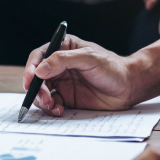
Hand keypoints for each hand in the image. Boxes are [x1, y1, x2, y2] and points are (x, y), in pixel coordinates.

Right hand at [22, 35, 144, 115]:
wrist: (130, 87)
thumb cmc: (112, 67)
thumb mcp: (89, 58)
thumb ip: (63, 60)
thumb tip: (39, 69)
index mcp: (63, 48)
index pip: (39, 56)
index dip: (31, 68)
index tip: (30, 81)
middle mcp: (60, 65)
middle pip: (37, 76)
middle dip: (36, 88)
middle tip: (44, 98)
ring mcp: (62, 82)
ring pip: (42, 91)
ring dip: (42, 100)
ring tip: (52, 106)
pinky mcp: (67, 97)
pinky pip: (52, 103)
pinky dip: (51, 108)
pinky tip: (59, 110)